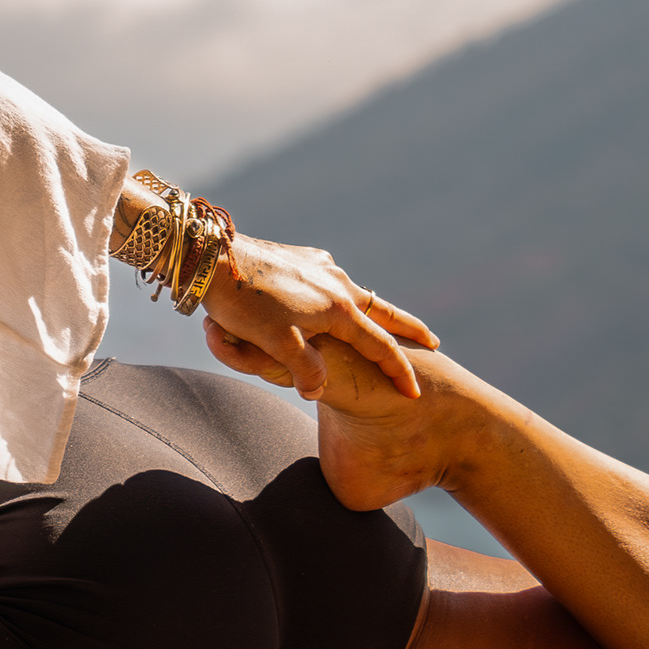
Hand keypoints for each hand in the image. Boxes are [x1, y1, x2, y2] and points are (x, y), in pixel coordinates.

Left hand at [197, 232, 438, 399]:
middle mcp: (338, 282)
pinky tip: (337, 299)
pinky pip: (332, 282)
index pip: (380, 345)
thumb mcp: (277, 344)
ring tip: (387, 323)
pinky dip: (345, 296)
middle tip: (433, 343)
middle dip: (408, 329)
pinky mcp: (304, 258)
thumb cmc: (245, 304)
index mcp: (338, 308)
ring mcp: (322, 267)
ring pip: (358, 295)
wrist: (215, 257)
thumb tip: (317, 390)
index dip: (399, 371)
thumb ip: (304, 370)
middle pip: (383, 311)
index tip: (414, 391)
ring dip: (375, 311)